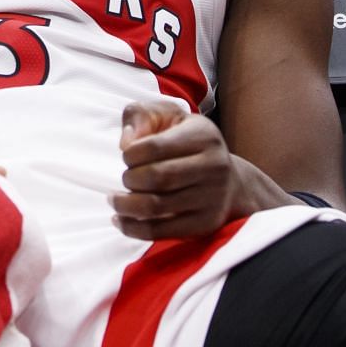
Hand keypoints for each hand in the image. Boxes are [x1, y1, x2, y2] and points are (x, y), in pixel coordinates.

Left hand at [113, 99, 256, 238]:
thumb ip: (142, 115)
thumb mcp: (169, 116)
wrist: (229, 182)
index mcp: (204, 136)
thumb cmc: (189, 143)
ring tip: (116, 200)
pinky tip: (121, 220)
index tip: (127, 156)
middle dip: (129, 179)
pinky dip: (132, 228)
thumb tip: (126, 142)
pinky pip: (160, 232)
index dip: (130, 154)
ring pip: (155, 207)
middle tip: (126, 179)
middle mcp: (214, 166)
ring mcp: (212, 198)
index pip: (154, 146)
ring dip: (125, 205)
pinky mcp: (205, 224)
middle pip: (156, 177)